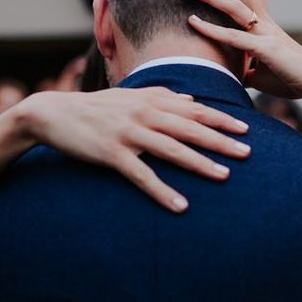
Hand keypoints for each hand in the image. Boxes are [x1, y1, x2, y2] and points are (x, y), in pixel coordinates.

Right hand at [15, 87, 250, 212]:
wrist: (54, 113)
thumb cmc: (98, 106)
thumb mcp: (132, 96)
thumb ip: (164, 97)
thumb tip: (192, 100)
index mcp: (153, 101)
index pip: (196, 110)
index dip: (222, 120)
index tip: (246, 130)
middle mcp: (145, 114)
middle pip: (191, 129)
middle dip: (221, 141)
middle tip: (248, 153)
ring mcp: (129, 134)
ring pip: (172, 150)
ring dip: (200, 164)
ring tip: (224, 176)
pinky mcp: (112, 154)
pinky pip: (142, 176)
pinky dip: (162, 191)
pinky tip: (180, 206)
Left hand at [186, 0, 301, 102]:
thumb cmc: (294, 79)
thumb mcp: (262, 73)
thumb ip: (245, 69)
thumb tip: (231, 74)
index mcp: (268, 26)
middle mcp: (267, 24)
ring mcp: (267, 34)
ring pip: (235, 7)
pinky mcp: (266, 49)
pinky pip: (233, 37)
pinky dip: (212, 30)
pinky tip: (194, 22)